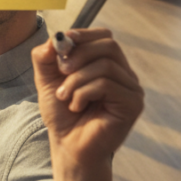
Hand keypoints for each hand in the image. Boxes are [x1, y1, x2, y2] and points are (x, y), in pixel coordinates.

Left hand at [31, 28, 143, 169]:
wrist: (68, 145)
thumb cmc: (61, 113)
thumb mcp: (47, 80)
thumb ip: (46, 57)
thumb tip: (57, 37)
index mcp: (108, 64)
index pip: (105, 37)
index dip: (83, 35)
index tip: (63, 42)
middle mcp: (124, 74)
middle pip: (109, 45)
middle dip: (79, 54)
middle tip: (61, 71)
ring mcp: (132, 89)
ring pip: (105, 65)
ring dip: (76, 80)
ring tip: (65, 97)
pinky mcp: (133, 104)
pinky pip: (107, 85)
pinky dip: (83, 93)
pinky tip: (76, 106)